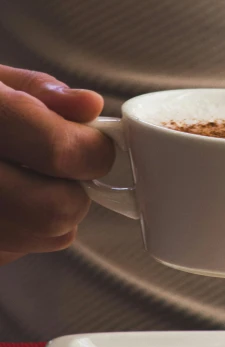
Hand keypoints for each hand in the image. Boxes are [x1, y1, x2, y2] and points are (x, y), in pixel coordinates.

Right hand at [0, 65, 114, 265]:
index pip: (59, 152)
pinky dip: (18, 233)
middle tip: (61, 171)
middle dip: (73, 191)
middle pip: (54, 210)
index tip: (92, 145)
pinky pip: (10, 253)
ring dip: (49, 215)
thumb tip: (89, 108)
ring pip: (40, 238)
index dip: (92, 151)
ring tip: (21, 182)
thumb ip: (38, 92)